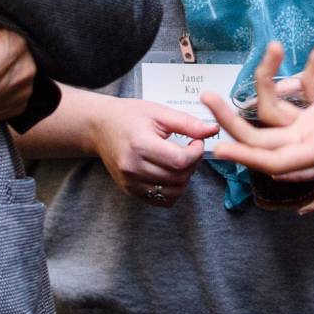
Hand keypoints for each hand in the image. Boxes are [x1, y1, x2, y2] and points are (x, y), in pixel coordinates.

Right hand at [86, 97, 217, 206]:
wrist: (100, 127)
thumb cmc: (129, 115)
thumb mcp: (159, 113)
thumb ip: (187, 123)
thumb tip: (213, 130)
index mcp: (140, 145)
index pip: (180, 161)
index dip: (196, 153)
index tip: (196, 141)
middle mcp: (133, 167)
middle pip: (178, 177)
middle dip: (193, 164)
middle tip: (191, 149)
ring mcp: (130, 182)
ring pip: (173, 192)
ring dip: (185, 178)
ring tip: (181, 161)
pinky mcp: (130, 190)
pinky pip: (161, 200)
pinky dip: (173, 190)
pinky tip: (172, 173)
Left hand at [204, 39, 313, 177]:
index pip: (278, 160)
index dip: (246, 157)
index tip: (217, 148)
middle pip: (264, 138)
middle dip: (233, 121)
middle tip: (206, 98)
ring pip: (277, 107)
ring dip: (266, 79)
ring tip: (270, 45)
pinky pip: (308, 82)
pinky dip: (313, 61)